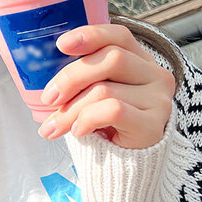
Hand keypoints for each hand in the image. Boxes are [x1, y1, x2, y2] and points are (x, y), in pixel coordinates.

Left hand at [37, 24, 175, 148]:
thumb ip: (81, 78)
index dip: (91, 35)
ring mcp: (158, 99)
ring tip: (55, 127)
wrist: (124, 167)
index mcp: (140, 60)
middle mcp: (155, 74)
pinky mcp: (154, 124)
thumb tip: (43, 74)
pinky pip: (113, 110)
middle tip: (49, 98)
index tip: (60, 44)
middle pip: (111, 59)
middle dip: (71, 78)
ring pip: (106, 89)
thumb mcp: (92, 94)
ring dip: (71, 109)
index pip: (119, 36)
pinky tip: (79, 131)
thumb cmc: (104, 124)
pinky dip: (88, 119)